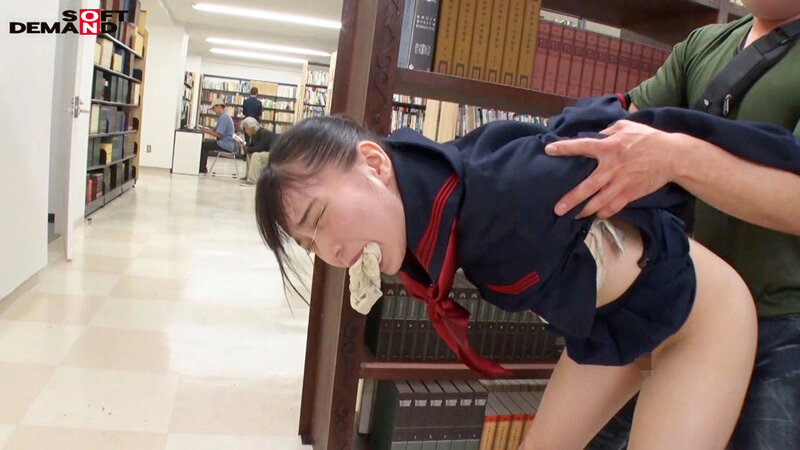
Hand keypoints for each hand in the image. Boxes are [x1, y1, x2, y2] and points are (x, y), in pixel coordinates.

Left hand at [545, 120, 678, 218]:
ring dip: (584, 211)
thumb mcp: (626, 127)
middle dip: (571, 200)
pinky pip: (613, 208)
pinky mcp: (630, 194)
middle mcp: (612, 168)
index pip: (582, 146)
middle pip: (586, 187)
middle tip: (557, 209)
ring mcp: (621, 183)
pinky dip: (603, 213)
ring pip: (598, 203)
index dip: (564, 148)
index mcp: (609, 147)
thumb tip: (592, 136)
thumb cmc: (648, 138)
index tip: (549, 150)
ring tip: (573, 216)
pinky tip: (596, 215)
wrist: (672, 156)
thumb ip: (607, 132)